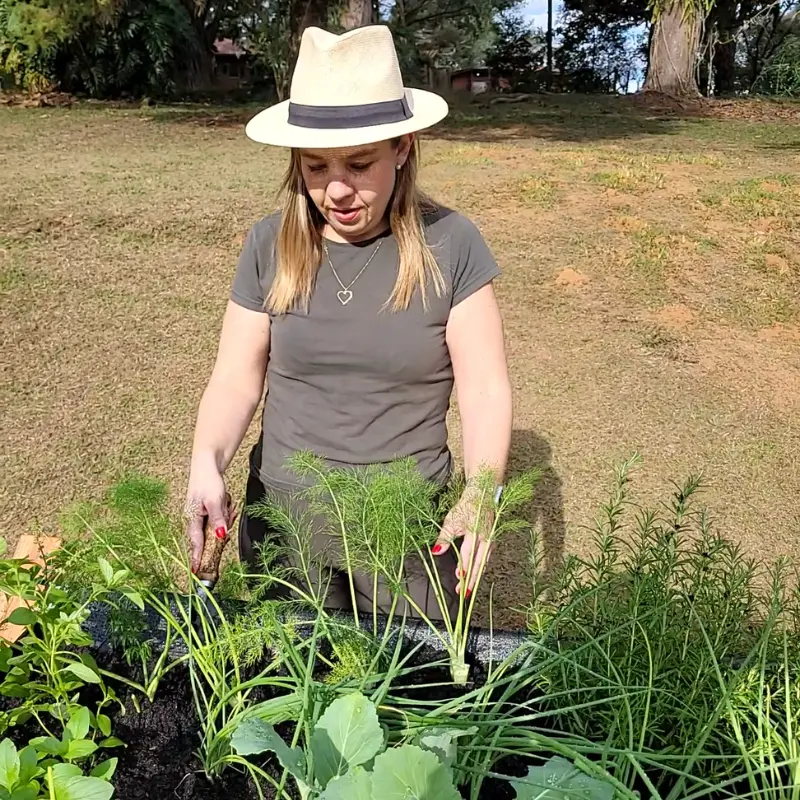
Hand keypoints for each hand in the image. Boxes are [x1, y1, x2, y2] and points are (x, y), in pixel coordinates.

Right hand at [184, 459, 234, 573]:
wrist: (207, 464)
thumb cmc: (207, 480)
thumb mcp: (215, 501)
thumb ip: (217, 520)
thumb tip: (221, 536)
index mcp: (192, 518)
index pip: (195, 542)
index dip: (196, 557)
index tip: (196, 571)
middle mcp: (194, 518)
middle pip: (209, 535)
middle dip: (220, 526)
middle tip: (225, 509)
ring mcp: (201, 514)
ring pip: (216, 526)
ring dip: (224, 515)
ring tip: (225, 500)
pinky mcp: (208, 510)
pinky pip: (219, 518)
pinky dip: (225, 512)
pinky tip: (226, 500)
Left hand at [432, 483, 494, 597]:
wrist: (482, 497)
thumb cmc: (466, 507)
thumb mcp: (451, 521)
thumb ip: (444, 538)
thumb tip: (436, 552)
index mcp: (474, 533)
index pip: (468, 554)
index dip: (464, 567)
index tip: (459, 578)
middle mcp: (485, 538)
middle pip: (478, 563)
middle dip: (471, 579)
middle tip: (464, 592)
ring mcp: (490, 540)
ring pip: (484, 562)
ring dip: (476, 576)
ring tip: (469, 588)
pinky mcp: (491, 541)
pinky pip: (487, 558)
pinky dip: (481, 567)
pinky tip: (476, 574)